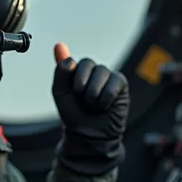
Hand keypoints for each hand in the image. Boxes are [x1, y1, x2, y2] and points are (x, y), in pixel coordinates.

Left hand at [52, 42, 129, 175]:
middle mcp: (92, 71)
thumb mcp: (60, 92)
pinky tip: (104, 106)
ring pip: (101, 72)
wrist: (88, 135)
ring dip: (93, 93)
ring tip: (93, 105)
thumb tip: (60, 46)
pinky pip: (114, 83)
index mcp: (76, 71)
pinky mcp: (120, 84)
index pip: (73, 61)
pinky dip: (106, 98)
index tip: (73, 90)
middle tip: (81, 99)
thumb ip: (60, 70)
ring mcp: (107, 76)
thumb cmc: (73, 114)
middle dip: (81, 84)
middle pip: (88, 63)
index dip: (71, 75)